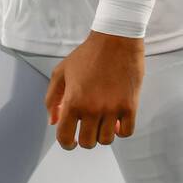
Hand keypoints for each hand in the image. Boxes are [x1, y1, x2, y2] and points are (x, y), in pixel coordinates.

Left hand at [45, 32, 143, 149]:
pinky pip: (126, 132)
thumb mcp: (61, 71)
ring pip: (106, 140)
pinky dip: (120, 130)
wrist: (115, 40)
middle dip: (85, 138)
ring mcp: (112, 109)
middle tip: (87, 126)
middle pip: (87, 143)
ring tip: (102, 120)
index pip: (65, 137)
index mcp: (73, 101)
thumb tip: (53, 122)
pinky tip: (116, 119)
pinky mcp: (130, 106)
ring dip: (102, 133)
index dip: (66, 143)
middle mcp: (92, 109)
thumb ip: (52, 98)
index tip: (70, 141)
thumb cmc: (86, 55)